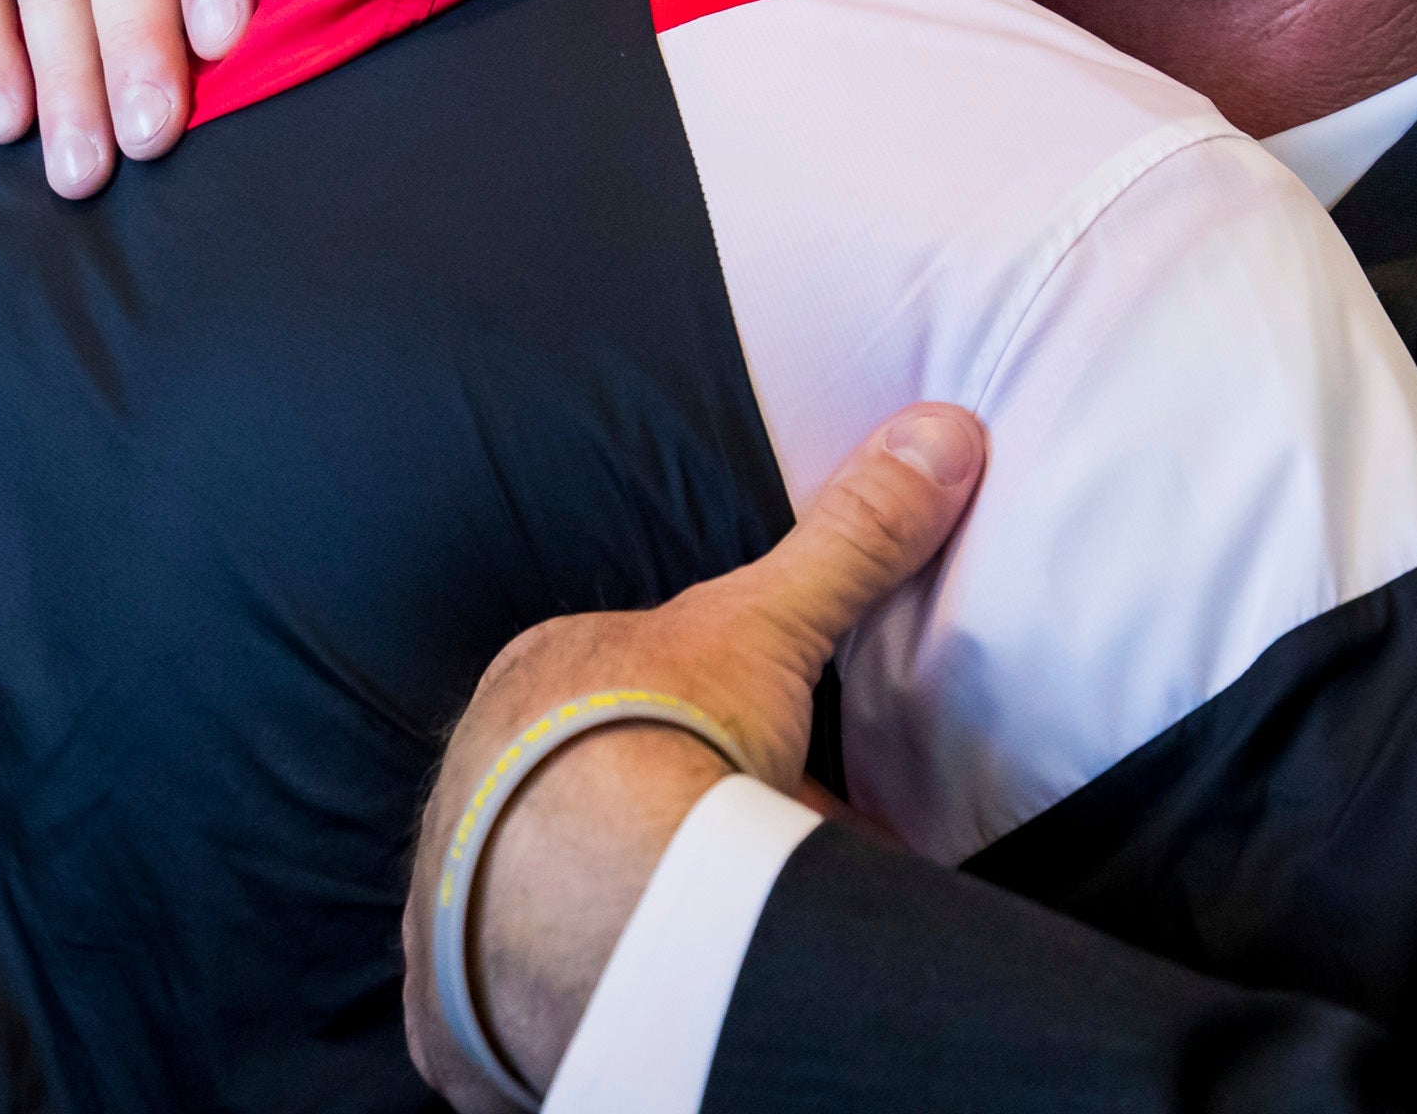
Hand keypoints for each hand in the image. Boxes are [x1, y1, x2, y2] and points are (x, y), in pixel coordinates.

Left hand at [401, 405, 988, 1108]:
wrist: (578, 895)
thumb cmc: (653, 736)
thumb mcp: (769, 621)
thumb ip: (851, 539)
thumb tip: (942, 433)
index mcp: (543, 674)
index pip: (632, 682)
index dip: (703, 704)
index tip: (760, 735)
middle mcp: (487, 766)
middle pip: (604, 780)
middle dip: (675, 801)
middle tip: (758, 834)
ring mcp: (474, 877)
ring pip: (576, 874)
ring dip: (645, 890)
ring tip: (731, 912)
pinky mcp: (477, 983)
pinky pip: (550, 973)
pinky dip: (609, 973)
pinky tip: (673, 980)